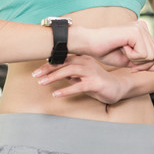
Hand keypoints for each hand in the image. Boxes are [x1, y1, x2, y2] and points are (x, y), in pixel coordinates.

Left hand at [32, 52, 153, 102]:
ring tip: (42, 82)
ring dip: (54, 76)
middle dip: (48, 69)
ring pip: (69, 71)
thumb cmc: (97, 82)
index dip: (48, 64)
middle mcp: (86, 62)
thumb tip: (54, 72)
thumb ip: (70, 73)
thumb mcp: (81, 76)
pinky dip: (66, 89)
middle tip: (35, 75)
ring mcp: (91, 72)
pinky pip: (78, 85)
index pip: (62, 59)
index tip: (36, 70)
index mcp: (82, 59)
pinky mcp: (95, 83)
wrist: (118, 88)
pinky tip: (56, 94)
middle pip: (63, 63)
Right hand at [87, 19, 153, 67]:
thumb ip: (146, 64)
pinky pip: (144, 54)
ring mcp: (140, 28)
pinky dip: (132, 57)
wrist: (89, 44)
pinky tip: (121, 47)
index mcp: (142, 31)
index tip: (129, 61)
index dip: (143, 65)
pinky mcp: (135, 31)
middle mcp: (142, 27)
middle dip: (141, 64)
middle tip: (125, 56)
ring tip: (122, 50)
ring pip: (151, 56)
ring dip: (136, 60)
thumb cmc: (106, 51)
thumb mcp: (130, 61)